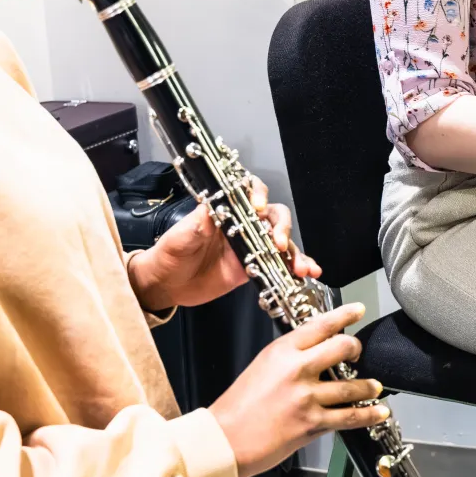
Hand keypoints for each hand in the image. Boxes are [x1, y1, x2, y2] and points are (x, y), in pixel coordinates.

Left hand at [128, 175, 321, 311]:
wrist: (168, 285)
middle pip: (272, 215)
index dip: (257, 194)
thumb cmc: (170, 254)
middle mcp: (242, 225)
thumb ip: (194, 225)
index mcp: (224, 211)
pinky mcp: (256, 266)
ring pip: (281, 241)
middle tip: (278, 243)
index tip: (257, 207)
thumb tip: (209, 209)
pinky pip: (280, 264)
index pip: (247, 192)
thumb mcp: (178, 238)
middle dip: (281, 226)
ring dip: (295, 251)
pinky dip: (295, 267)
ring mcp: (251, 246)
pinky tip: (307, 273)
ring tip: (302, 267)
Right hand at [211, 303, 388, 476]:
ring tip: (374, 386)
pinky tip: (379, 411)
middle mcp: (297, 370)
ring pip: (351, 386)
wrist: (225, 439)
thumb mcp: (262, 366)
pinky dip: (368, 414)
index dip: (344, 315)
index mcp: (283, 351)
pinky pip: (349, 417)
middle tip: (359, 352)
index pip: (321, 325)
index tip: (358, 310)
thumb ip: (289, 355)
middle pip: (342, 348)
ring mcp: (307, 397)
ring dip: (368, 385)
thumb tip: (314, 349)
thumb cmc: (238, 405)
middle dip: (356, 349)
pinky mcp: (312, 423)